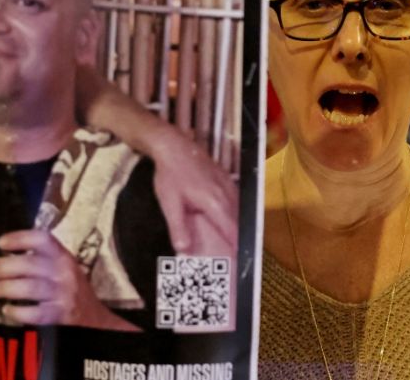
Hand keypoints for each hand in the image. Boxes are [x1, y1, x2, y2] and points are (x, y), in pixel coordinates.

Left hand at [0, 230, 137, 330]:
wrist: (93, 317)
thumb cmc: (69, 288)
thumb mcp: (61, 267)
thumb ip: (36, 261)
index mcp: (63, 256)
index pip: (42, 240)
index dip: (20, 238)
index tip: (2, 243)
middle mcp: (64, 272)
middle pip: (30, 264)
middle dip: (3, 267)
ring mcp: (63, 293)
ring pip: (29, 288)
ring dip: (6, 288)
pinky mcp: (59, 314)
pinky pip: (34, 312)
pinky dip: (17, 311)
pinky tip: (7, 309)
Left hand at [150, 131, 238, 253]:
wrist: (174, 146)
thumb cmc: (170, 175)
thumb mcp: (170, 204)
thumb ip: (178, 228)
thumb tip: (185, 251)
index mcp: (215, 204)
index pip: (232, 231)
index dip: (237, 249)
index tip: (239, 263)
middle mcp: (227, 195)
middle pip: (239, 223)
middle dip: (239, 241)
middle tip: (235, 258)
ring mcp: (229, 185)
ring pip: (239, 212)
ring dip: (239, 227)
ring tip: (235, 244)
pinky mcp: (227, 179)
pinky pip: (237, 201)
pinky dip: (236, 214)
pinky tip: (229, 221)